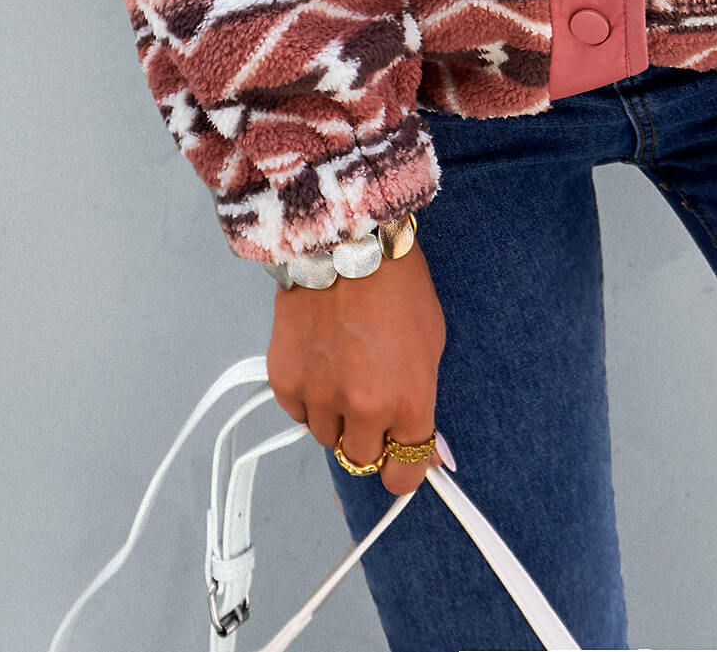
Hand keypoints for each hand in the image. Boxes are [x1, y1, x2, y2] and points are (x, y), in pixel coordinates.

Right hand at [266, 242, 449, 496]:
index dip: (404, 469)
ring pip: (328, 439)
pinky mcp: (285, 383)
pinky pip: (299, 414)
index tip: (401, 460)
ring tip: (342, 373)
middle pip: (363, 460)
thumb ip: (423, 400)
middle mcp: (365, 411)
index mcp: (409, 403)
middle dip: (371, 438)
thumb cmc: (398, 286)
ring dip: (337, 418)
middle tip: (371, 401)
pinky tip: (319, 362)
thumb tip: (427, 451)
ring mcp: (321, 398)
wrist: (345, 242)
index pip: (405, 474)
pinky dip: (309, 398)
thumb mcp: (430, 343)